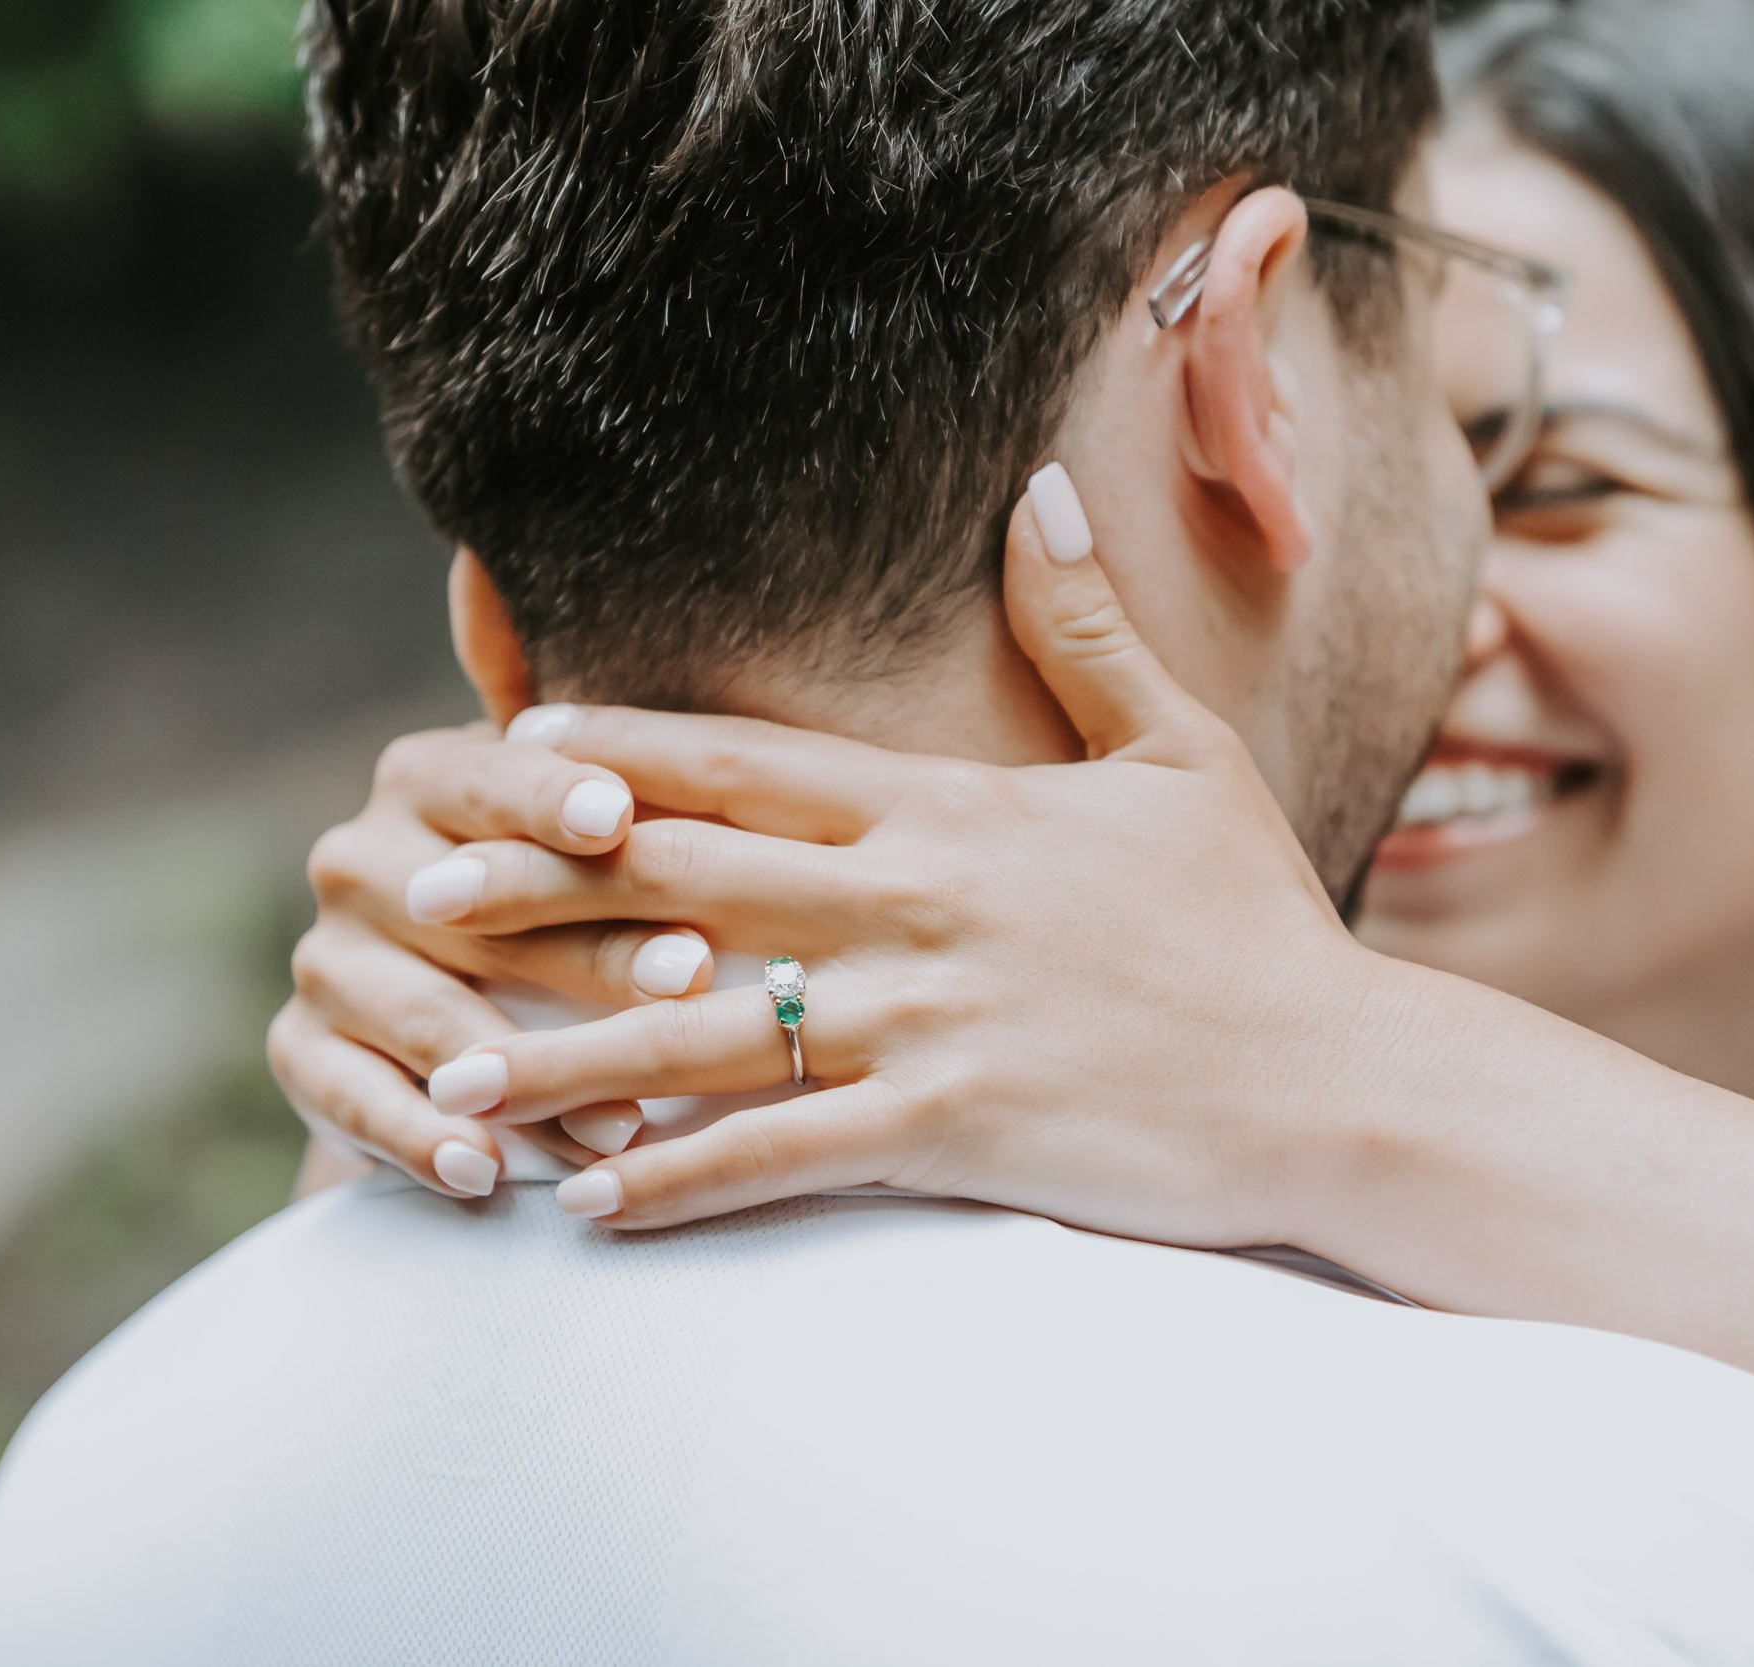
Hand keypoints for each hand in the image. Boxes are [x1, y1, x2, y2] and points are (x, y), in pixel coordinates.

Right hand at [268, 714, 722, 1197]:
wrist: (476, 1007)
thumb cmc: (567, 885)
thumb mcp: (583, 805)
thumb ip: (577, 721)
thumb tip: (481, 564)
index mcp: (423, 776)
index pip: (494, 781)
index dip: (554, 796)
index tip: (617, 817)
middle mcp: (357, 858)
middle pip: (482, 911)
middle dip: (592, 948)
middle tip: (689, 980)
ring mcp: (324, 958)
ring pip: (434, 1020)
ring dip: (530, 1074)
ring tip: (627, 1120)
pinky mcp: (299, 1050)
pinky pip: (358, 1101)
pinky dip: (424, 1140)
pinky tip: (488, 1171)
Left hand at [416, 468, 1412, 1242]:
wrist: (1340, 1081)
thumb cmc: (1254, 924)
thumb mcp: (1177, 755)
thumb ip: (1087, 631)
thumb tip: (1037, 493)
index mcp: (950, 808)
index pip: (748, 763)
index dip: (621, 751)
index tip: (512, 747)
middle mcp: (916, 902)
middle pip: (687, 883)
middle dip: (542, 889)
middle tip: (413, 897)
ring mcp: (929, 1018)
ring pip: (705, 1031)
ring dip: (566, 1056)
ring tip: (448, 1081)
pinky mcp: (955, 1129)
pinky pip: (786, 1156)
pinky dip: (682, 1179)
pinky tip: (590, 1204)